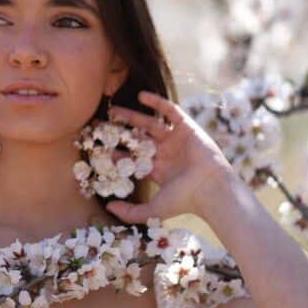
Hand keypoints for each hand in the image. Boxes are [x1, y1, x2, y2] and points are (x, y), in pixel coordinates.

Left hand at [105, 90, 234, 222]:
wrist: (209, 189)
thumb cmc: (184, 200)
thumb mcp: (152, 210)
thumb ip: (130, 212)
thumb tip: (107, 207)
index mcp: (157, 170)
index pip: (132, 158)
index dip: (115, 153)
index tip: (98, 148)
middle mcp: (165, 153)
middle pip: (138, 139)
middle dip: (120, 132)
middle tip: (102, 126)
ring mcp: (175, 140)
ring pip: (150, 124)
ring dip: (132, 116)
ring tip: (114, 111)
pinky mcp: (187, 128)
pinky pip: (171, 111)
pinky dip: (157, 103)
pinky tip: (141, 96)